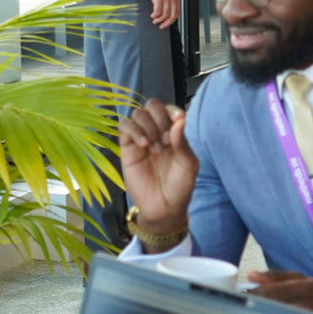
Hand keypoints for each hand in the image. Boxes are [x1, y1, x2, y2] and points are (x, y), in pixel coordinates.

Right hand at [118, 98, 197, 240]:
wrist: (164, 208)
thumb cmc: (180, 187)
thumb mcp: (188, 165)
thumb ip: (183, 141)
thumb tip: (180, 119)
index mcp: (174, 133)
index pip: (170, 109)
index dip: (172, 112)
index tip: (176, 126)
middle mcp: (157, 132)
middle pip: (152, 105)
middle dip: (159, 118)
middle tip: (165, 141)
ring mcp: (141, 138)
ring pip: (138, 114)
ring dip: (148, 127)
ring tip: (155, 149)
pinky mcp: (126, 147)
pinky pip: (124, 126)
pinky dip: (133, 130)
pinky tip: (144, 145)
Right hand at [143, 0, 178, 29]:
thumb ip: (170, 0)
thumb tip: (167, 11)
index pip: (177, 13)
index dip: (172, 20)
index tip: (167, 23)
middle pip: (172, 16)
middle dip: (166, 23)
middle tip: (161, 25)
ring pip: (164, 15)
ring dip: (159, 20)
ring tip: (155, 20)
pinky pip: (157, 11)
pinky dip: (155, 15)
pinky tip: (152, 15)